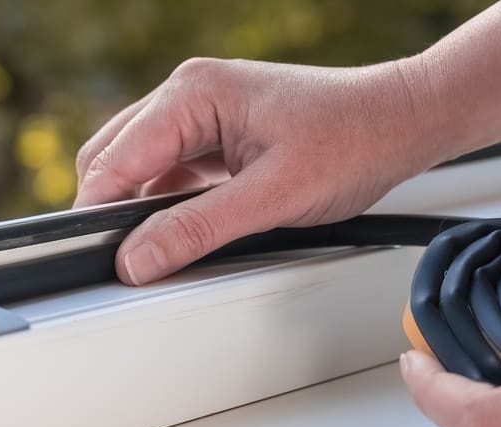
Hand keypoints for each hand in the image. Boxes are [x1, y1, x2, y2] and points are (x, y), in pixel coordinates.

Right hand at [74, 57, 445, 284]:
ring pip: (140, 168)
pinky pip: (171, 172)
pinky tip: (187, 229)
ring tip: (163, 247)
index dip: (98, 212)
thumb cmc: (353, 140)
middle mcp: (189, 94)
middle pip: (114, 158)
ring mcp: (201, 114)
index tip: (97, 257)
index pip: (115, 158)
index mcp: (193, 92)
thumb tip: (138, 258)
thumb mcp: (271, 198)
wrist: (403, 122)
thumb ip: (197, 229)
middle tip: (126, 260)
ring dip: (142, 208)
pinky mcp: (217, 135)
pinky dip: (169, 204)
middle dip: (111, 208)